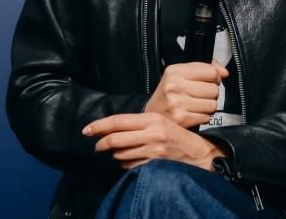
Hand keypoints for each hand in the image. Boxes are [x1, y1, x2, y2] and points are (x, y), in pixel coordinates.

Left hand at [83, 113, 225, 170]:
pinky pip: (130, 166)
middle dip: (101, 144)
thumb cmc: (177, 135)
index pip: (118, 121)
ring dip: (115, 155)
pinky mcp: (154, 164)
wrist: (198, 153)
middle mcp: (151, 133)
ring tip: (118, 153)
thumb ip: (138, 124)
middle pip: (115, 139)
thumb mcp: (159, 122)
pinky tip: (130, 161)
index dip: (99, 125)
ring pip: (120, 154)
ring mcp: (152, 150)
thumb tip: (111, 129)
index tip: (86, 130)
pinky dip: (125, 165)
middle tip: (97, 146)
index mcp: (151, 119)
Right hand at [143, 61, 228, 127]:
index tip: (208, 81)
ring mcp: (177, 102)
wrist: (152, 115)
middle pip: (214, 89)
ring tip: (196, 105)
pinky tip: (193, 114)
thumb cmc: (168, 95)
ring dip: (208, 107)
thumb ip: (204, 69)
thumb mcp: (180, 75)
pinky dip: (203, 117)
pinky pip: (206, 117)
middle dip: (211, 94)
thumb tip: (224, 72)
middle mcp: (175, 85)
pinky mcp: (181, 119)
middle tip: (199, 95)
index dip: (214, 77)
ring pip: (212, 104)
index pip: (210, 71)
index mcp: (175, 71)